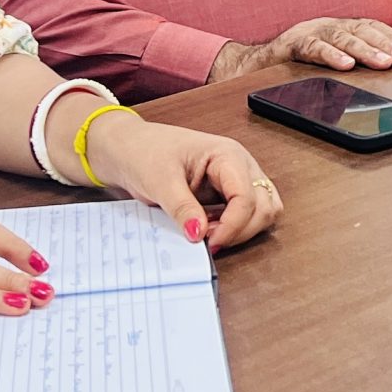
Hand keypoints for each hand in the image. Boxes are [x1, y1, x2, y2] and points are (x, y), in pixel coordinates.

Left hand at [90, 115, 285, 250]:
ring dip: (241, 231)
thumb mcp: (159, 180)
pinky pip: (245, 217)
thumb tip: (199, 234)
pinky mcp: (227, 196)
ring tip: (208, 235)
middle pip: (264, 207)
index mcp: (228, 155)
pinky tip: (207, 230)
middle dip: (241, 230)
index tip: (208, 242)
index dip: (233, 225)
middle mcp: (239, 167)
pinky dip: (232, 230)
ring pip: (262, 213)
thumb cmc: (144, 152)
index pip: (248, 197)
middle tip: (208, 241)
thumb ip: (182, 208)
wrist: (127, 149)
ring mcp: (236, 181)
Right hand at [211, 16, 391, 80]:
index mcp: (335, 28)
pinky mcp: (288, 45)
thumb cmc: (292, 64)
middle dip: (384, 44)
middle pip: (359, 30)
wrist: (248, 65)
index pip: (368, 27)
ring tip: (384, 62)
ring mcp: (306, 32)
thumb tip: (384, 70)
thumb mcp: (327, 61)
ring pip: (340, 37)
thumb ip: (350, 61)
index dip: (390, 37)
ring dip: (365, 50)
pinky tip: (347, 65)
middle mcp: (323, 25)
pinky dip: (331, 56)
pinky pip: (312, 48)